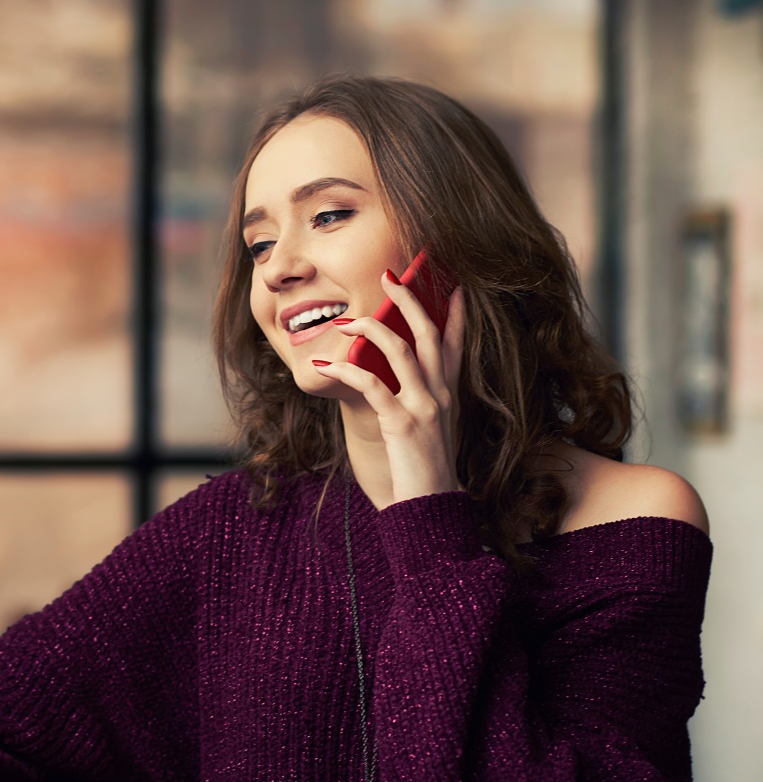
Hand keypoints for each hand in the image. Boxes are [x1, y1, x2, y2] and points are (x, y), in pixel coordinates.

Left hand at [315, 271, 465, 503]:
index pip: (455, 343)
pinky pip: (372, 385)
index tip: (453, 285)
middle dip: (409, 300)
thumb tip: (390, 375)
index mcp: (449, 394)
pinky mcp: (401, 423)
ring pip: (401, 350)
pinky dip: (346, 371)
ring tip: (346, 319)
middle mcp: (441, 394)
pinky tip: (326, 365)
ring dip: (371, 328)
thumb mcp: (427, 427)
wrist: (430, 506)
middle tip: (390, 275)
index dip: (455, 312)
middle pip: (428, 332)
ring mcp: (424, 407)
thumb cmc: (422, 468)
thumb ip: (417, 399)